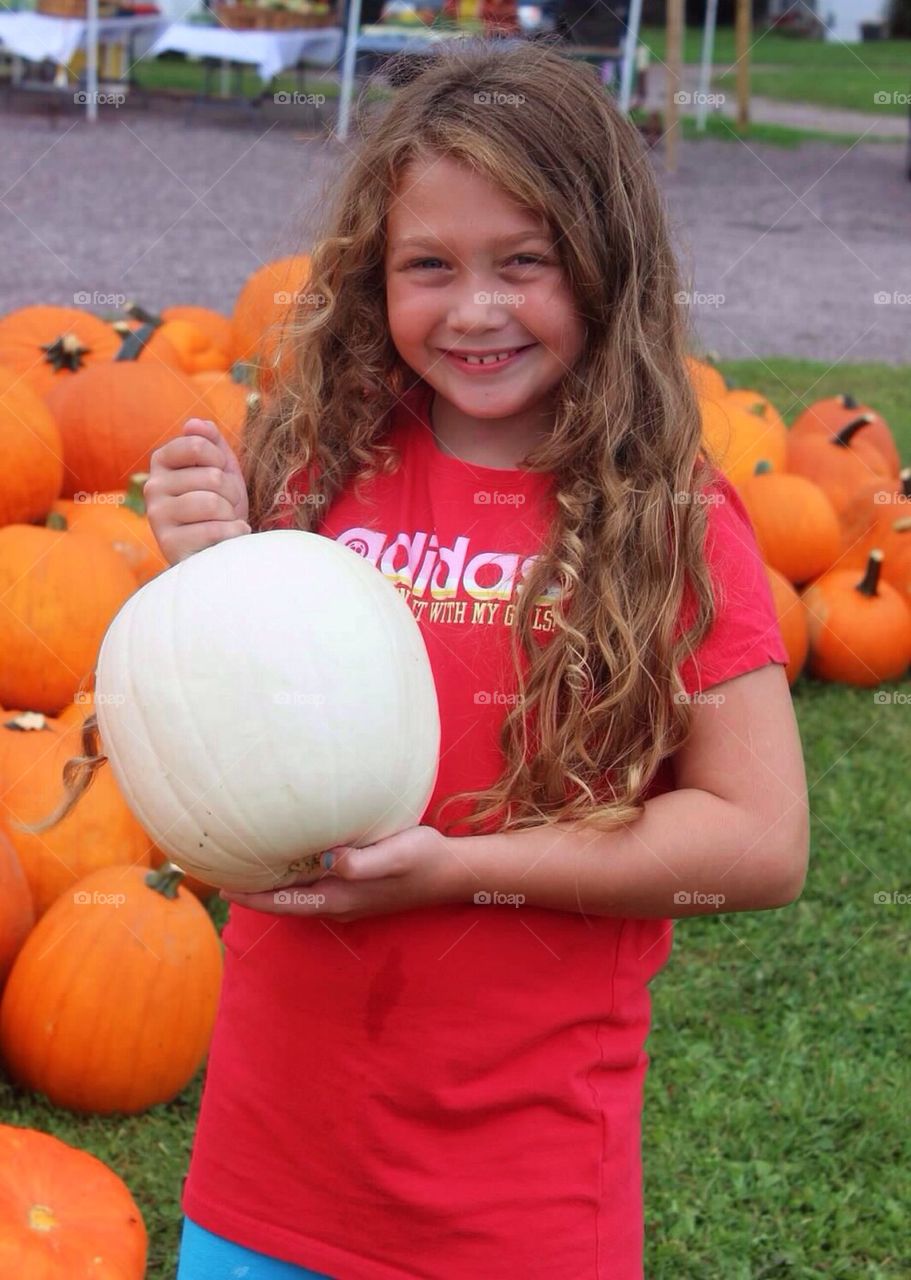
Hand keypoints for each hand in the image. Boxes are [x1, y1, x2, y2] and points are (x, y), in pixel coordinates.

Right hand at [145, 418, 250, 565]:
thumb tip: (194, 423)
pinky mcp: (169, 544)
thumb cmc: (221, 505)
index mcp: (162, 462)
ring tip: (225, 521)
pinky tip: (229, 538)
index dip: (221, 461)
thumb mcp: (220, 468)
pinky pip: (214, 530)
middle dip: (231, 493)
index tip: (221, 475)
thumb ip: (210, 441)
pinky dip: (233, 533)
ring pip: (211, 503)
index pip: (197, 444)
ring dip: (230, 514)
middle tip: (226, 506)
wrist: (220, 547)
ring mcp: (157, 516)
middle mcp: (153, 487)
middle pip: (211, 477)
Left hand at [220, 825, 467, 921]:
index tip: (221, 885)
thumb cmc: (424, 859)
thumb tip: (329, 859)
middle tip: (222, 868)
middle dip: (254, 888)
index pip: (283, 902)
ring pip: (298, 892)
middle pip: (284, 900)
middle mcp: (338, 902)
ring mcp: (348, 896)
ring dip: (272, 882)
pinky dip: (293, 874)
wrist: (453, 871)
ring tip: (246, 862)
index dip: (251, 896)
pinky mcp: (357, 885)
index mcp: (339, 898)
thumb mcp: (394, 856)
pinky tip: (289, 855)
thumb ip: (361, 862)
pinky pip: (314, 883)